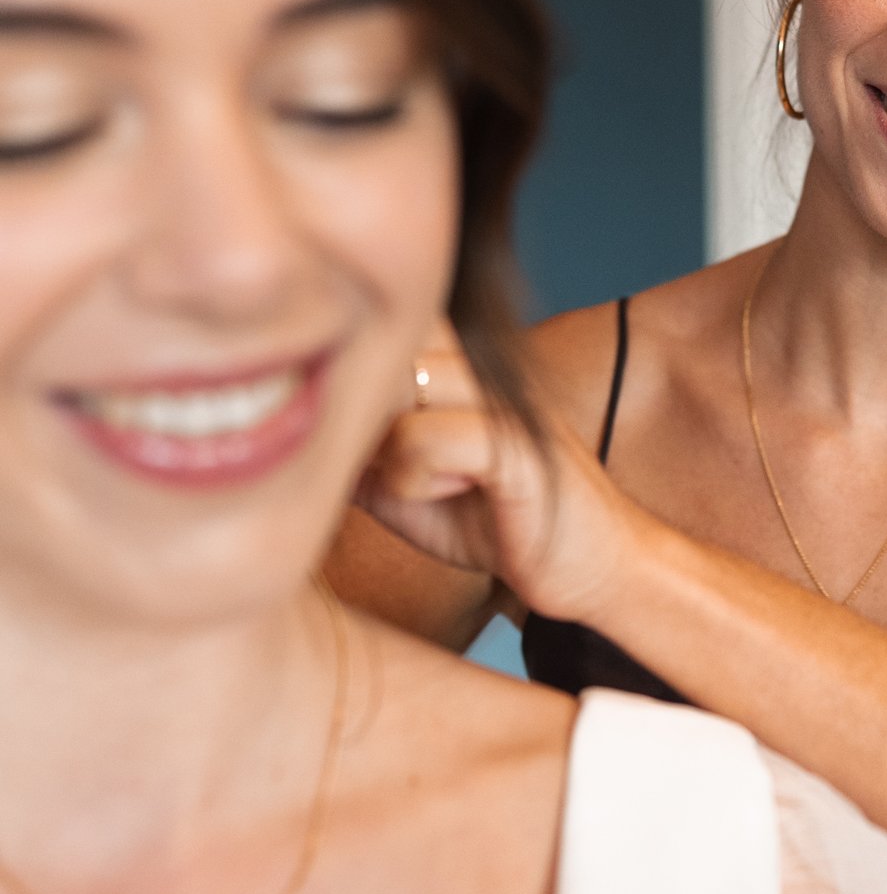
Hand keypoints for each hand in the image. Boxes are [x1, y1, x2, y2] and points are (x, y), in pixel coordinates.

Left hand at [353, 323, 638, 624]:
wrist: (592, 567)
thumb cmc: (499, 525)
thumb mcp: (407, 487)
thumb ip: (359, 452)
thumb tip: (286, 442)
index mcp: (459, 364)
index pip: (377, 326)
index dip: (342, 370)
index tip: (334, 426)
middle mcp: (481, 365)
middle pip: (378, 346)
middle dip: (352, 406)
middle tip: (365, 463)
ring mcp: (500, 398)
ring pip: (392, 389)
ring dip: (380, 447)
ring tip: (412, 482)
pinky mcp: (515, 443)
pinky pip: (424, 439)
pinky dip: (412, 477)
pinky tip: (445, 495)